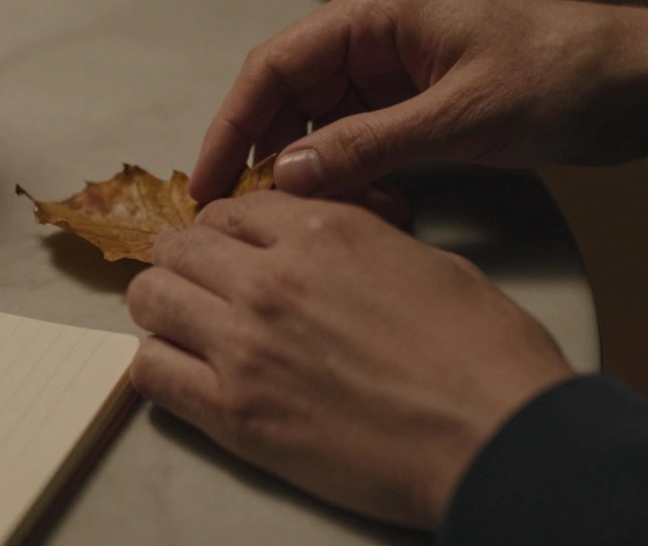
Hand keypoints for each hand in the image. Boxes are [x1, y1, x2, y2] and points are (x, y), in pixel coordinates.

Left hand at [126, 191, 573, 528]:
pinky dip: (158, 366)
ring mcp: (245, 344)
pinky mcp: (235, 413)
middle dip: (186, 261)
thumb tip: (327, 251)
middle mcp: (271, 276)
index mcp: (323, 229)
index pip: (231, 210)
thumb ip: (357, 242)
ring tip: (186, 325)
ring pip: (151, 296)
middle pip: (179, 246)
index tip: (230, 250)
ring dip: (163, 305)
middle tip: (201, 285)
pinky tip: (185, 373)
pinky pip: (151, 371)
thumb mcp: (426, 261)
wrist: (496, 437)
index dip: (227, 230)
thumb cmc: (482, 355)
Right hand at [190, 0, 647, 201]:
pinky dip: (350, 178)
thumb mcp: (462, 116)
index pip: (274, 67)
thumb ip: (370, 147)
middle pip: (286, 97)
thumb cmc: (562, 74)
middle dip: (265, 155)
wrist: (641, 83)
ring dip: (312, 174)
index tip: (207, 182)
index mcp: (375, 14)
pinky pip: (356, 142)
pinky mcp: (412, 104)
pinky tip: (361, 210)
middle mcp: (372, 37)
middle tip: (243, 217)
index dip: (232, 125)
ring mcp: (391, 72)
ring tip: (311, 222)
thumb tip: (289, 177)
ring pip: (318, 126)